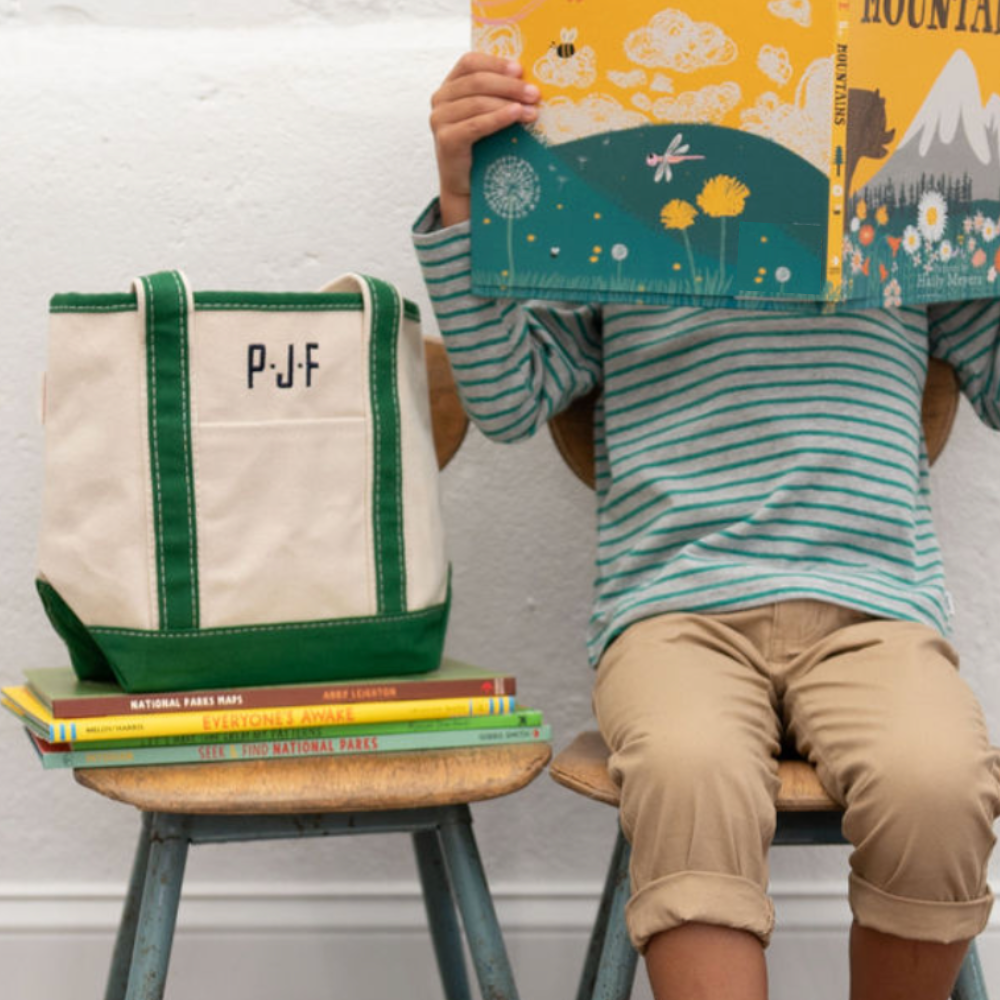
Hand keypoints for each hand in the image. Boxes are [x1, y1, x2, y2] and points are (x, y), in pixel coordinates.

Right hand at [429, 52, 539, 226]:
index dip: (496, 63)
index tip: (521, 70)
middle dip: (509, 85)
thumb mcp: (488, 114)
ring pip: (477, 102)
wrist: (466, 183)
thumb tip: (530, 82)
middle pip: (476, 81)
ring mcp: (440, 119)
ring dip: (508, 103)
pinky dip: (498, 118)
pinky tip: (516, 115)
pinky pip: (476, 124)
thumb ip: (498, 95)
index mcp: (450, 86)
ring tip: (532, 110)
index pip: (470, 62)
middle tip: (534, 93)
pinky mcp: (446, 139)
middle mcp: (440, 99)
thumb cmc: (481, 145)